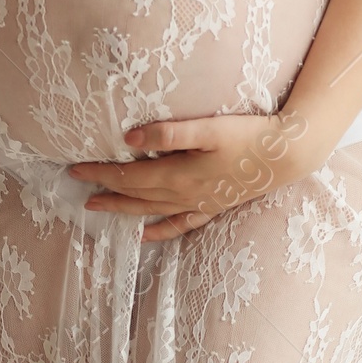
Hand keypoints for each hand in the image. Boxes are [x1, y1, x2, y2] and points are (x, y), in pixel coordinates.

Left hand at [66, 109, 324, 242]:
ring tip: (99, 210)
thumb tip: (129, 138)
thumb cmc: (249, 135)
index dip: (100, 174)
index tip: (74, 170)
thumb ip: (169, 133)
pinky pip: (180, 224)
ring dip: (124, 211)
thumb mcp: (209, 128)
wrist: (287, 156)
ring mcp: (199, 204)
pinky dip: (160, 230)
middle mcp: (184, 195)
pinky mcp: (214, 205)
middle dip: (106, 194)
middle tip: (78, 193)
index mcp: (178, 175)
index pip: (128, 177)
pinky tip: (146, 234)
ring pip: (152, 211)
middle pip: (136, 196)